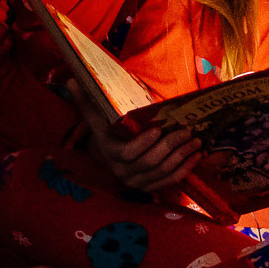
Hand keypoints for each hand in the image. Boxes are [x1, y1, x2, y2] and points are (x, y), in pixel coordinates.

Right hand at [76, 94, 201, 192]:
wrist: (108, 156)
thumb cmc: (106, 131)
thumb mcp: (96, 117)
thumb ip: (86, 101)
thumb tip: (71, 80)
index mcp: (111, 154)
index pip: (128, 153)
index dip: (143, 143)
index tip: (158, 130)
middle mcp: (123, 172)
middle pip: (150, 162)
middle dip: (170, 146)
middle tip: (187, 132)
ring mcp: (137, 182)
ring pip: (162, 172)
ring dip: (182, 156)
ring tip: (196, 141)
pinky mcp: (149, 188)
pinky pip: (169, 181)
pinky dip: (184, 170)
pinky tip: (197, 157)